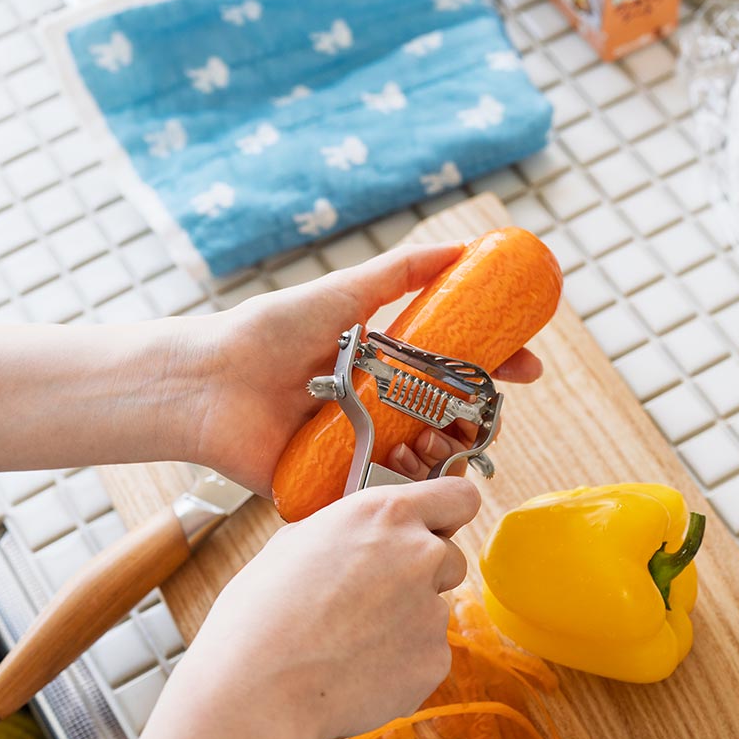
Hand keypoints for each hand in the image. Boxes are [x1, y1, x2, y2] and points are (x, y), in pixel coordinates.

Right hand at [178, 475, 479, 738]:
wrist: (259, 688)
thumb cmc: (262, 610)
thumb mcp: (298, 540)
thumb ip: (351, 531)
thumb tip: (365, 537)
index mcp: (387, 514)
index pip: (460, 496)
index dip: (448, 513)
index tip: (435, 526)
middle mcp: (422, 554)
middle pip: (450, 557)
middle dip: (423, 573)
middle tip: (373, 596)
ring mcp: (432, 610)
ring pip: (434, 609)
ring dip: (406, 621)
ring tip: (349, 640)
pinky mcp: (434, 661)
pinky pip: (427, 654)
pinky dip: (402, 663)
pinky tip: (356, 669)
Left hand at [186, 244, 542, 494]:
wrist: (209, 384)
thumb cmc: (268, 334)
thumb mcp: (342, 294)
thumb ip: (400, 272)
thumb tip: (462, 246)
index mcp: (384, 364)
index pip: (455, 368)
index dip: (495, 367)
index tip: (529, 366)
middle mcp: (379, 406)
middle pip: (449, 417)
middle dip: (482, 419)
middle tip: (493, 414)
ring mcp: (361, 446)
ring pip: (427, 458)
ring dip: (453, 453)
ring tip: (453, 442)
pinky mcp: (338, 485)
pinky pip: (388, 492)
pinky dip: (414, 485)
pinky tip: (422, 471)